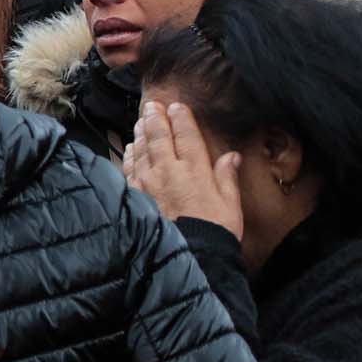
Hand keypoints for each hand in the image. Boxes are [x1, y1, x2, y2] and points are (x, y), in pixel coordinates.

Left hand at [125, 101, 243, 238]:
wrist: (190, 256)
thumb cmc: (214, 232)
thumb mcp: (230, 204)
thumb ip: (227, 177)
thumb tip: (231, 156)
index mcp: (195, 170)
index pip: (186, 135)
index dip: (182, 118)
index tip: (177, 106)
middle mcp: (168, 171)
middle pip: (160, 137)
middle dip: (156, 118)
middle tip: (154, 105)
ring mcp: (148, 182)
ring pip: (143, 149)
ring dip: (142, 132)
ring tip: (142, 120)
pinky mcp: (135, 194)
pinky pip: (130, 168)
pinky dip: (130, 155)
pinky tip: (131, 148)